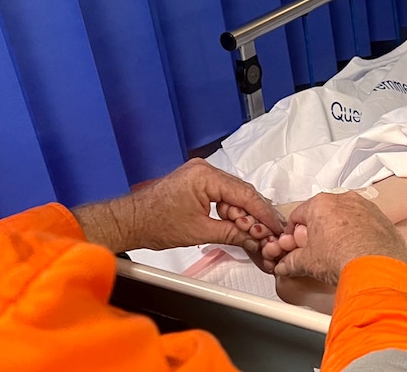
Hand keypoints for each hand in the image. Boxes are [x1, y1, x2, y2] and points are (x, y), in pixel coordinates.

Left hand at [72, 158, 282, 252]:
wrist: (130, 221)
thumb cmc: (155, 224)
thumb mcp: (200, 232)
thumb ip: (232, 232)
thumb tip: (255, 237)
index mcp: (206, 176)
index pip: (245, 194)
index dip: (263, 213)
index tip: (276, 226)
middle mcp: (205, 169)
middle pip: (242, 191)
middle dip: (256, 213)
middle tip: (268, 232)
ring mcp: (201, 173)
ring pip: (234, 192)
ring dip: (244, 212)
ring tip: (253, 231)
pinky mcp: (197, 180)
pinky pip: (223, 192)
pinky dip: (232, 207)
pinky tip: (237, 222)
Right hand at [272, 191, 406, 286]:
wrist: (375, 267)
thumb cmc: (343, 257)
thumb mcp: (308, 262)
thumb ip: (292, 261)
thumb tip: (286, 264)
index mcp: (321, 203)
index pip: (298, 215)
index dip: (293, 233)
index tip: (295, 244)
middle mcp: (344, 199)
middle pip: (323, 214)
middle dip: (317, 231)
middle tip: (316, 250)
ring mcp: (365, 207)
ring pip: (345, 216)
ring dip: (339, 230)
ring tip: (338, 252)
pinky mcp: (381, 217)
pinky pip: (365, 222)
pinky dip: (359, 233)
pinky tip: (356, 250)